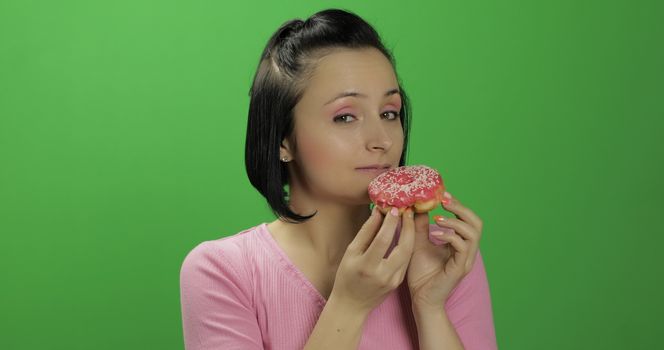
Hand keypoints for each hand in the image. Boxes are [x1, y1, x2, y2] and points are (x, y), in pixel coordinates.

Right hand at [331, 206, 415, 312]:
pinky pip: (406, 260)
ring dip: (411, 234)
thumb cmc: (346, 276)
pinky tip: (406, 234)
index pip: (383, 240)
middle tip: (407, 210)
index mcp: (367, 266)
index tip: (393, 209)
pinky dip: (407, 245)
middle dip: (408, 226)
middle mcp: (383, 274)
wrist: (351, 305)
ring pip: (408, 253)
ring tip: (408, 219)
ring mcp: (394, 280)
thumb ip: (366, 232)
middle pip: (403, 247)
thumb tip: (378, 213)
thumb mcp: (351, 252)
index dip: (390, 223)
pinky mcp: (399, 282)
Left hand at [406, 191, 483, 309]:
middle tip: (443, 200)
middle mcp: (467, 251)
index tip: (442, 194)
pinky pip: (462, 247)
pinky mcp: (460, 268)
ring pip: (473, 233)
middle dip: (461, 208)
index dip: (457, 205)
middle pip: (477, 222)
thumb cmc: (421, 274)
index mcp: (460, 244)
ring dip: (455, 221)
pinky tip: (434, 234)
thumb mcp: (418, 244)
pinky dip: (450, 236)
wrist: (420, 299)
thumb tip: (416, 206)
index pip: (467, 219)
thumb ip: (419, 226)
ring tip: (437, 218)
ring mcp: (465, 260)